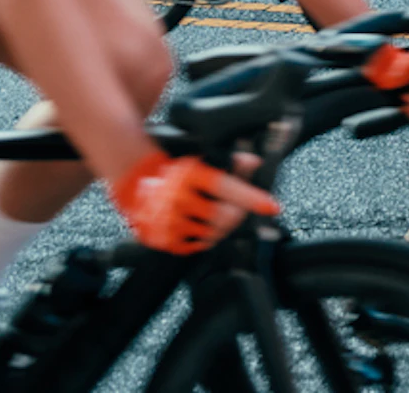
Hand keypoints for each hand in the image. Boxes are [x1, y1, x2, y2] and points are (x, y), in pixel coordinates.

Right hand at [109, 150, 278, 254]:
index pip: (226, 187)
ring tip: (220, 220)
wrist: (137, 186)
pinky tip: (203, 229)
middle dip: (237, 217)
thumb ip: (230, 163)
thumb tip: (255, 162)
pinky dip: (205, 241)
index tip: (272, 206)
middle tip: (239, 213)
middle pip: (221, 216)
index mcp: (189, 175)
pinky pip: (194, 247)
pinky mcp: (162, 238)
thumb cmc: (176, 172)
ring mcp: (168, 220)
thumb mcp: (201, 160)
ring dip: (222, 230)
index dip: (251, 198)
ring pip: (210, 234)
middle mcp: (177, 197)